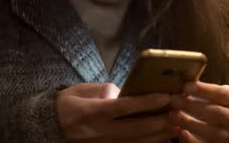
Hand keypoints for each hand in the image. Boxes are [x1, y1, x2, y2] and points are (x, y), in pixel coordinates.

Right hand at [57, 83, 179, 141]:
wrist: (48, 128)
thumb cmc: (67, 104)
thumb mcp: (81, 90)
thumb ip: (104, 90)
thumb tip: (126, 91)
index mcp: (93, 112)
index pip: (125, 107)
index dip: (147, 102)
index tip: (166, 96)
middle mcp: (100, 131)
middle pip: (136, 128)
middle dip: (160, 120)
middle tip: (180, 111)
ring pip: (137, 142)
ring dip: (159, 134)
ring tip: (178, 125)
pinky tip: (162, 137)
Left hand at [169, 81, 228, 142]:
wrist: (203, 124)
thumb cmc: (200, 102)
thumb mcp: (201, 93)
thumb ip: (193, 87)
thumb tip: (177, 78)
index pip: (223, 94)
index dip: (205, 90)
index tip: (186, 87)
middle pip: (217, 112)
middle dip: (193, 106)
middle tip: (174, 100)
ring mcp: (226, 134)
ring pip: (213, 131)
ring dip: (190, 123)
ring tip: (172, 115)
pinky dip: (192, 139)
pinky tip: (180, 131)